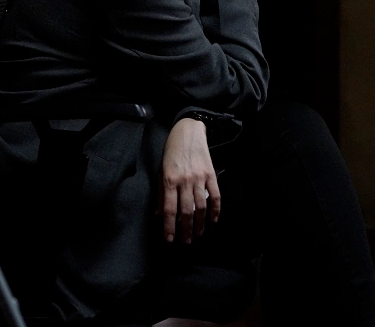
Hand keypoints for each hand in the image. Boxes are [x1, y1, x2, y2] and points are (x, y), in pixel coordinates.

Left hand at [159, 117, 220, 242]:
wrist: (188, 132)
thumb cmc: (171, 153)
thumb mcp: (161, 171)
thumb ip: (161, 194)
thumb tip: (159, 214)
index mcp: (169, 180)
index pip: (169, 209)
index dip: (169, 226)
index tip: (170, 239)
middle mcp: (184, 180)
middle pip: (186, 211)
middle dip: (186, 229)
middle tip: (186, 241)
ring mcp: (199, 178)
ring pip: (201, 206)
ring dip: (200, 223)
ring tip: (198, 234)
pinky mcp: (211, 174)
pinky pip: (215, 196)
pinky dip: (215, 209)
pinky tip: (213, 220)